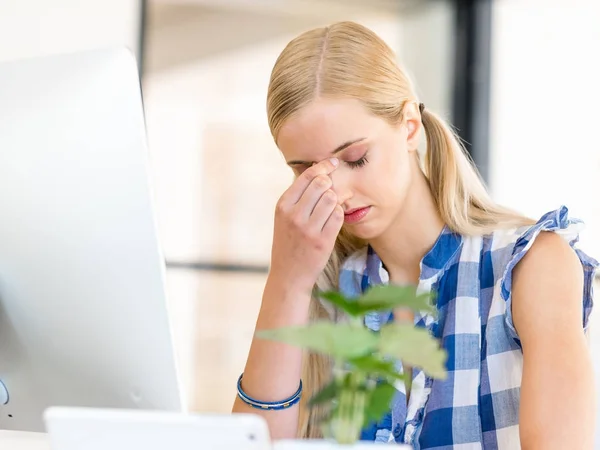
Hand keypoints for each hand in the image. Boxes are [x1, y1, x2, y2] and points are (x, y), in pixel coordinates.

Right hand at [269, 158, 343, 292]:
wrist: (288, 275)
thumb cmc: (288, 243)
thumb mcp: (284, 218)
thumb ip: (298, 196)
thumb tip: (318, 171)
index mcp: (283, 205)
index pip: (307, 176)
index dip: (324, 166)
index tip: (334, 162)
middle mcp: (294, 215)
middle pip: (322, 184)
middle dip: (331, 183)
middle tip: (332, 190)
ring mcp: (308, 229)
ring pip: (332, 198)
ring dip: (336, 200)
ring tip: (331, 208)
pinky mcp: (322, 241)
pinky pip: (339, 215)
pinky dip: (339, 214)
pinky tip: (334, 219)